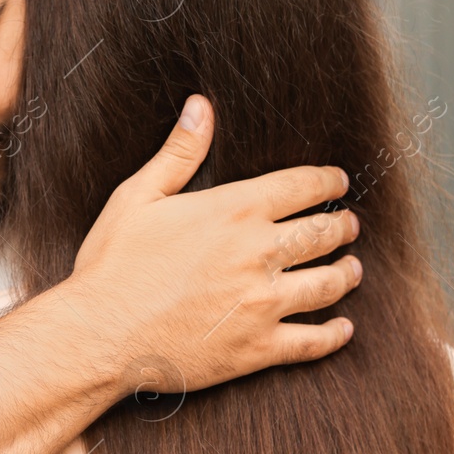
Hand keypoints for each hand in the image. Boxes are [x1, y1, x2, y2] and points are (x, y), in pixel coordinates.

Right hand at [65, 95, 360, 395]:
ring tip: (352, 269)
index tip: (338, 182)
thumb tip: (201, 106)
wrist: (100, 336)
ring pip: (327, 284)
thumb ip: (179, 152)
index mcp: (233, 211)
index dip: (327, 181)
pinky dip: (334, 335)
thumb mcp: (138, 197)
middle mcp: (258, 254)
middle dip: (342, 226)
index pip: (301, 186)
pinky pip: (313, 342)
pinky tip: (342, 328)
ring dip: (347, 273)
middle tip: (349, 225)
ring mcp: (263, 303)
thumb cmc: (113, 266)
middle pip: (322, 233)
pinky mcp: (258, 347)